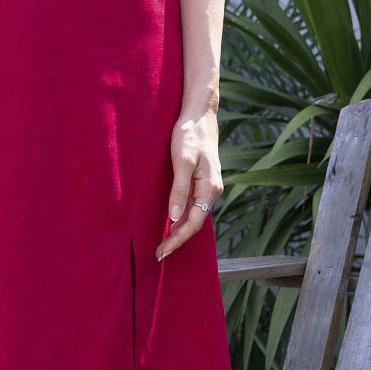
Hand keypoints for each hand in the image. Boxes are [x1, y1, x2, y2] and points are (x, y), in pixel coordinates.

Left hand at [156, 109, 221, 258]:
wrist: (200, 115)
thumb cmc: (190, 135)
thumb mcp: (182, 161)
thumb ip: (179, 189)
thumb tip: (174, 216)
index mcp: (209, 188)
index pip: (192, 223)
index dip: (177, 240)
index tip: (161, 252)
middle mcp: (212, 191)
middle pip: (194, 223)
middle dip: (177, 240)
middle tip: (158, 254)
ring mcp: (209, 186)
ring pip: (194, 215)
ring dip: (179, 231)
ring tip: (163, 243)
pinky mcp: (202, 181)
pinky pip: (193, 206)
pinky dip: (182, 217)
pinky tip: (172, 222)